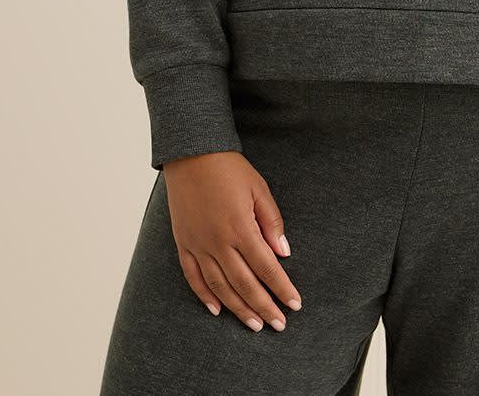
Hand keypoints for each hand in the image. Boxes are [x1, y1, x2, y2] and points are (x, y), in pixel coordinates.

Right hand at [162, 151, 302, 331]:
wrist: (191, 154)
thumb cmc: (229, 169)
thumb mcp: (259, 189)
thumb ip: (272, 222)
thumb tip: (284, 253)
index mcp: (240, 227)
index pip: (266, 267)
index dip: (281, 288)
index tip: (295, 305)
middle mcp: (218, 241)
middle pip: (244, 283)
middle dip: (264, 306)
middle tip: (279, 324)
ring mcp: (198, 244)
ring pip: (220, 286)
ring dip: (238, 308)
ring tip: (254, 324)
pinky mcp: (183, 243)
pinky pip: (193, 277)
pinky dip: (205, 296)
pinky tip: (217, 309)